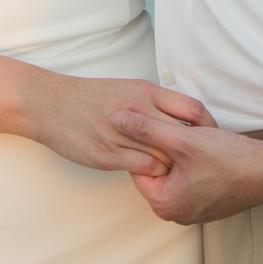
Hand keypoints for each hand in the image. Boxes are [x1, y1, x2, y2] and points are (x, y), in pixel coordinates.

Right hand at [23, 74, 214, 176]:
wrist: (50, 103)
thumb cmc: (89, 97)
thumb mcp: (127, 88)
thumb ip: (154, 102)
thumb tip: (181, 117)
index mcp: (145, 91)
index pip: (191, 109)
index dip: (207, 127)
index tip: (212, 138)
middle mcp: (137, 111)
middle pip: (182, 135)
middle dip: (194, 152)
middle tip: (201, 163)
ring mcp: (122, 133)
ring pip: (165, 156)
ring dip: (173, 166)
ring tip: (179, 173)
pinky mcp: (107, 154)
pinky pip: (143, 168)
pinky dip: (153, 174)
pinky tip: (152, 175)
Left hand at [112, 114, 262, 223]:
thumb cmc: (230, 161)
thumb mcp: (182, 139)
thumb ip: (146, 129)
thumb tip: (116, 119)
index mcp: (163, 203)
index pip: (138, 164)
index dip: (147, 140)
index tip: (158, 125)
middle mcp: (176, 212)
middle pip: (157, 168)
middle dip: (166, 145)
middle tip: (182, 130)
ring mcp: (194, 209)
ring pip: (176, 170)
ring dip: (182, 150)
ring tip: (197, 137)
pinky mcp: (209, 201)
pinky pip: (191, 176)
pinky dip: (195, 159)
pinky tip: (208, 146)